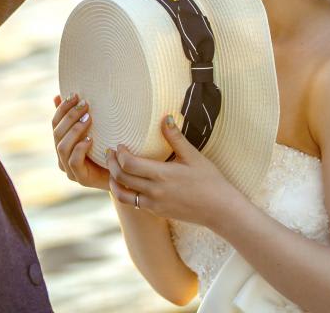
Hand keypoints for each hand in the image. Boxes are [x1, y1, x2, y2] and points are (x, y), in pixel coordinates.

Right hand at [52, 93, 109, 190]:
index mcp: (63, 142)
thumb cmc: (111, 148)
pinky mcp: (80, 179)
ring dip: (75, 130)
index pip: (55, 123)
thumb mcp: (97, 128)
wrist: (126, 173)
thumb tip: (57, 96)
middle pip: (57, 133)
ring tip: (88, 119)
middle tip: (85, 105)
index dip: (62, 108)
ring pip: (62, 147)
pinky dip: (79, 149)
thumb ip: (79, 115)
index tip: (75, 95)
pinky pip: (73, 162)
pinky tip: (90, 139)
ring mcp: (69, 169)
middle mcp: (62, 156)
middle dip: (70, 116)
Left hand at [105, 114, 244, 227]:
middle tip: (110, 152)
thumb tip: (165, 117)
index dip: (120, 153)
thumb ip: (176, 138)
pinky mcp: (157, 212)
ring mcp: (154, 204)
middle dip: (112, 163)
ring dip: (113, 182)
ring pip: (123, 195)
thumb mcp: (194, 156)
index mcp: (162, 175)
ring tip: (113, 170)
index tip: (119, 144)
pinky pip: (133, 204)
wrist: (220, 210)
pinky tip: (128, 183)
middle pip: (120, 178)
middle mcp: (154, 191)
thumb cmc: (210, 181)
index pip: (129, 164)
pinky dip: (125, 192)